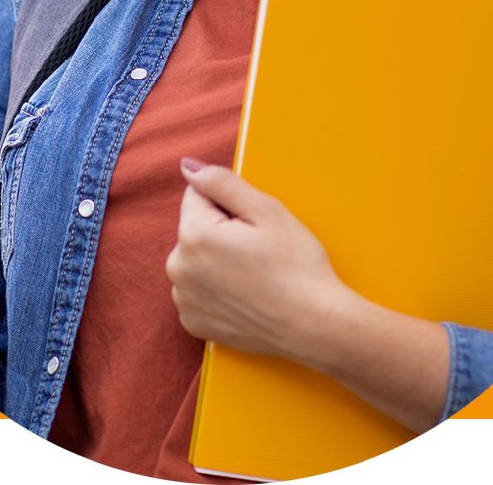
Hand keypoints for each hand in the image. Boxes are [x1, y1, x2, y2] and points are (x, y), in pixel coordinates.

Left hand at [165, 158, 347, 363]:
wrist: (314, 326)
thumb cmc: (296, 266)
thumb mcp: (266, 210)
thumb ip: (222, 182)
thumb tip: (188, 167)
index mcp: (194, 234)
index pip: (198, 194)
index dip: (230, 202)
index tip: (254, 224)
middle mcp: (178, 268)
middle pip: (195, 226)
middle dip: (221, 229)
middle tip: (258, 249)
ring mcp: (184, 299)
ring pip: (196, 257)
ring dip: (217, 258)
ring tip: (254, 272)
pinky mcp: (194, 322)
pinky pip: (198, 288)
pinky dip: (216, 287)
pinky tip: (246, 293)